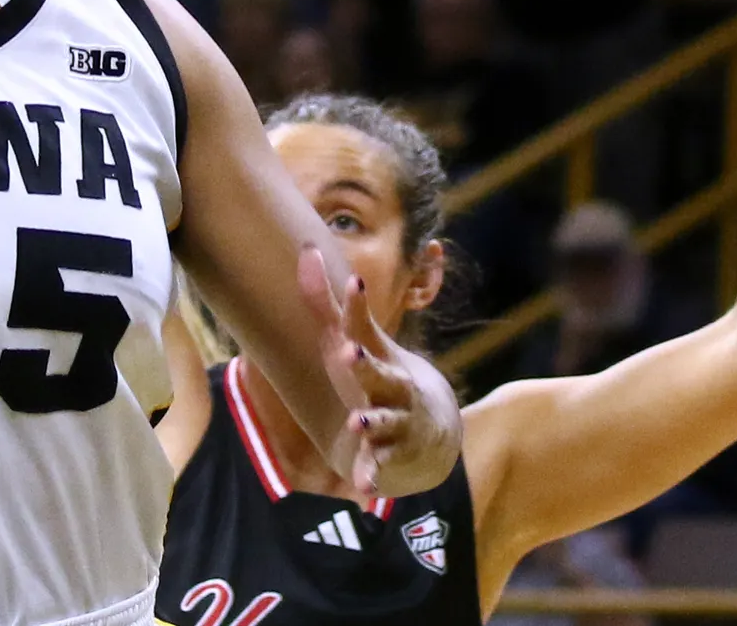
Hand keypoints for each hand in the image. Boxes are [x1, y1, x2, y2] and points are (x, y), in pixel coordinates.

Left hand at [302, 248, 460, 501]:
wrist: (431, 435)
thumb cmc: (382, 378)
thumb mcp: (360, 345)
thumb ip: (330, 307)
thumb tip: (304, 251)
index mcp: (380, 359)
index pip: (366, 331)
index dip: (357, 309)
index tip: (352, 282)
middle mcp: (394, 390)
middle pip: (382, 376)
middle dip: (366, 366)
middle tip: (349, 354)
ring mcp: (396, 425)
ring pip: (385, 424)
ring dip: (372, 423)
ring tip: (358, 422)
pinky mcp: (391, 460)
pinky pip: (382, 469)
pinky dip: (375, 476)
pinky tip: (365, 486)